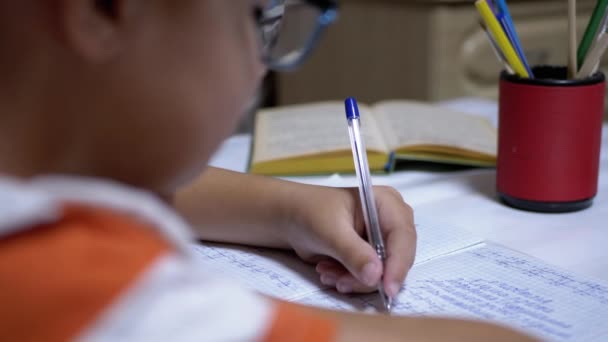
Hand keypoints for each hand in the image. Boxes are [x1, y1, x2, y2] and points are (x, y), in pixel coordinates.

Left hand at [285, 184, 415, 297]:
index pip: (403, 236)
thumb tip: (375, 276)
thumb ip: (353, 253)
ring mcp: (382, 240)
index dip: (398, 263)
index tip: (388, 288)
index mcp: (386, 203)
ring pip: (382, 273)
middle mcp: (390, 221)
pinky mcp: (371, 256)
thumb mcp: (330, 231)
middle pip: (396, 258)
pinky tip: (329, 271)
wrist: (290, 218)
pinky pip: (370, 278)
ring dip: (353, 279)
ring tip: (326, 271)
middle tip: (340, 280)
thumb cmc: (309, 212)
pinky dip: (350, 280)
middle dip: (368, 275)